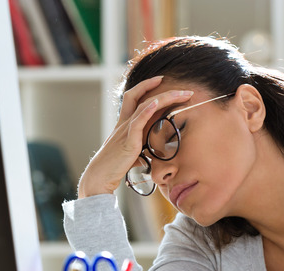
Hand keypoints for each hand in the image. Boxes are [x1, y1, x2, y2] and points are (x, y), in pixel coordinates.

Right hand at [77, 76, 194, 197]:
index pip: (134, 97)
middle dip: (161, 88)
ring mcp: (125, 130)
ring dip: (165, 97)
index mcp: (124, 123)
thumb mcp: (131, 153)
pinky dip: (147, 110)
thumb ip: (141, 148)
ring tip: (182, 94)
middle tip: (184, 89)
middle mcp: (124, 122)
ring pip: (144, 105)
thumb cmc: (114, 166)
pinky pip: (137, 122)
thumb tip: (152, 152)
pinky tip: (157, 103)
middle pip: (140, 95)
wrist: (100, 177)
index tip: (162, 80)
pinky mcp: (128, 141)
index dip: (146, 86)